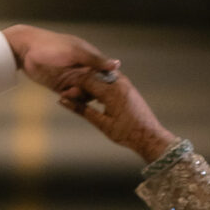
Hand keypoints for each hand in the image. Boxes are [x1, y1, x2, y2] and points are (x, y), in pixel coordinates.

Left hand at [3, 25, 120, 93]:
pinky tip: (64, 96)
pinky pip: (71, 96)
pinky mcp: (61, 85)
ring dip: (80, 96)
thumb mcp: (75, 52)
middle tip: (81, 92)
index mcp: (90, 58)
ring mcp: (72, 78)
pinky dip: (71, 99)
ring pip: (84, 93)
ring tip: (69, 93)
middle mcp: (83, 69)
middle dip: (92, 92)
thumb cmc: (50, 45)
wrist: (24, 49)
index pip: (105, 73)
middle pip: (96, 86)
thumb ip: (94, 60)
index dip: (108, 83)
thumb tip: (117, 64)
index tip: (107, 92)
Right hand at [55, 66, 178, 162]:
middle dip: (78, 80)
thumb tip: (63, 101)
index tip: (59, 87)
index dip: (71, 83)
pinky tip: (91, 92)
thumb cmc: (126, 133)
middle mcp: (119, 83)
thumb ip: (82, 110)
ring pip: (101, 75)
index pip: (85, 79)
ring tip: (75, 89)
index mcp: (111, 92)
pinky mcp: (127, 86)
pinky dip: (98, 84)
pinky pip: (109, 79)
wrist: (150, 135)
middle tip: (65, 86)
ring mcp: (124, 83)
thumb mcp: (101, 124)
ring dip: (88, 81)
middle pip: (92, 74)